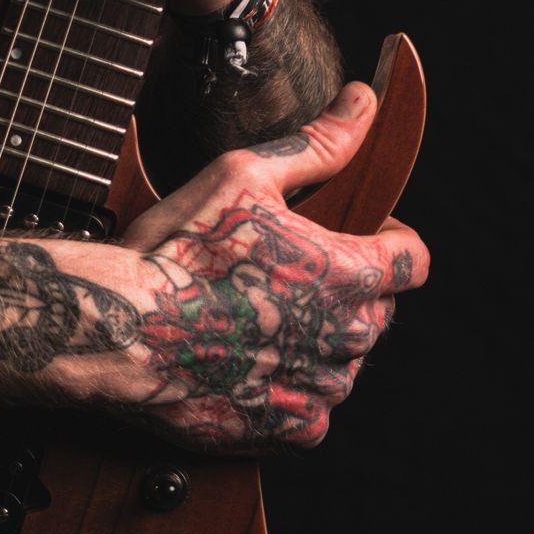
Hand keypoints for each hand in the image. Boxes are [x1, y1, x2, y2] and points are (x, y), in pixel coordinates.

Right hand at [105, 83, 428, 449]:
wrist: (119, 329)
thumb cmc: (178, 250)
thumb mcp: (245, 175)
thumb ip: (318, 145)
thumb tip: (363, 103)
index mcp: (351, 273)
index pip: (413, 259)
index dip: (388, 240)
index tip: (356, 236)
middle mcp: (349, 336)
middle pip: (376, 308)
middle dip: (341, 290)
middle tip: (278, 273)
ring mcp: (321, 388)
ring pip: (342, 359)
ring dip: (313, 341)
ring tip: (252, 317)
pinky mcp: (290, 429)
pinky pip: (310, 408)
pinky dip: (286, 388)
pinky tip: (244, 361)